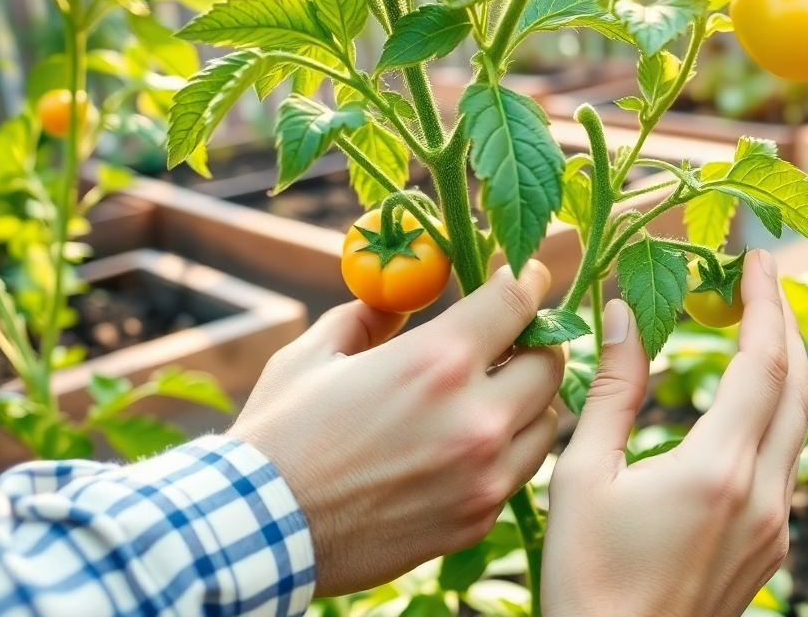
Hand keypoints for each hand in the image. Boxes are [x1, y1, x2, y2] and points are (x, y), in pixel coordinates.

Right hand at [230, 262, 562, 595]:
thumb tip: (400, 295)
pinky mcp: (477, 518)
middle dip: (535, 344)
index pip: (518, 303)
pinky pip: (519, 472)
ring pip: (547, 422)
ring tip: (493, 397)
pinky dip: (507, 453)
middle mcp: (475, 416)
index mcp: (437, 361)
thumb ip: (371, 316)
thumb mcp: (317, 354)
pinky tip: (470, 448)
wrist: (257, 531)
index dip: (528, 281)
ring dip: (528, 402)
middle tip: (512, 341)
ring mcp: (483, 473)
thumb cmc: (280, 434)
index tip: (527, 276)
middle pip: (550, 362)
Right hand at [542, 250, 807, 616]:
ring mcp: (775, 525)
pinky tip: (748, 403)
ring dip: (787, 368)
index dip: (766, 300)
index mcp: (718, 470)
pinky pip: (789, 462)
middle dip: (787, 323)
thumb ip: (612, 391)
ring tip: (758, 327)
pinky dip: (778, 414)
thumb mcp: (583, 477)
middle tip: (763, 279)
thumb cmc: (586, 579)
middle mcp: (763, 494)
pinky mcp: (771, 549)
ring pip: (801, 426)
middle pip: (799, 386)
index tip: (759, 255)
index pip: (765, 361)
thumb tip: (626, 314)